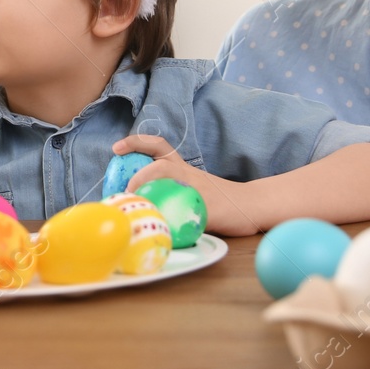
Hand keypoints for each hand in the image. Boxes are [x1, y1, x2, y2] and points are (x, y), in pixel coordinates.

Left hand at [116, 134, 264, 235]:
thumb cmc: (222, 201)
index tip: (116, 147)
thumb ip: (173, 192)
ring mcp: (199, 190)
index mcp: (185, 169)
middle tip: (124, 186)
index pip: (160, 147)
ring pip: (171, 176)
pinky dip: (170, 215)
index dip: (137, 142)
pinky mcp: (209, 208)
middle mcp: (190, 174)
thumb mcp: (194, 189)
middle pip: (163, 162)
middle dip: (140, 169)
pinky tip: (158, 225)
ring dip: (149, 183)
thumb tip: (139, 204)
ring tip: (135, 199)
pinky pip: (186, 209)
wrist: (253, 206)